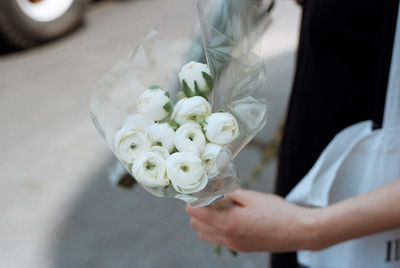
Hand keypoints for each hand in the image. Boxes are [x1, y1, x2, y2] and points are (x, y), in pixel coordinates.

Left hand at [186, 189, 320, 252]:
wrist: (300, 232)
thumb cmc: (278, 212)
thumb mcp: (252, 197)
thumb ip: (230, 194)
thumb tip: (214, 189)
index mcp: (228, 223)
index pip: (195, 213)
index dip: (194, 200)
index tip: (199, 190)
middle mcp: (227, 238)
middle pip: (196, 225)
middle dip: (198, 210)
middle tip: (209, 196)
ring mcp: (234, 245)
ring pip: (205, 235)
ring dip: (205, 221)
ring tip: (219, 207)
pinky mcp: (241, 248)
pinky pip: (218, 240)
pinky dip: (216, 228)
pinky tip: (230, 217)